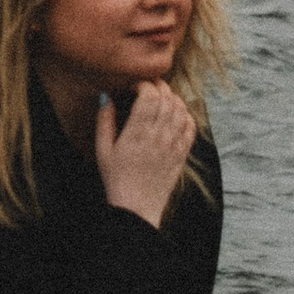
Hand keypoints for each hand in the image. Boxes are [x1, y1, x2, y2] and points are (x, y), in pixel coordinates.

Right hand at [92, 80, 195, 227]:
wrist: (136, 209)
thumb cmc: (116, 180)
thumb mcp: (102, 150)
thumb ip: (104, 121)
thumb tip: (106, 98)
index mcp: (136, 133)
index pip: (149, 96)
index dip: (144, 84)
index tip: (135, 87)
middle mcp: (157, 136)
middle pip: (167, 98)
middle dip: (159, 86)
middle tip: (149, 87)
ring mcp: (172, 146)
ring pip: (181, 110)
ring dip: (173, 98)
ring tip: (162, 98)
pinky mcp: (181, 155)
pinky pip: (191, 128)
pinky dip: (187, 116)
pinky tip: (177, 114)